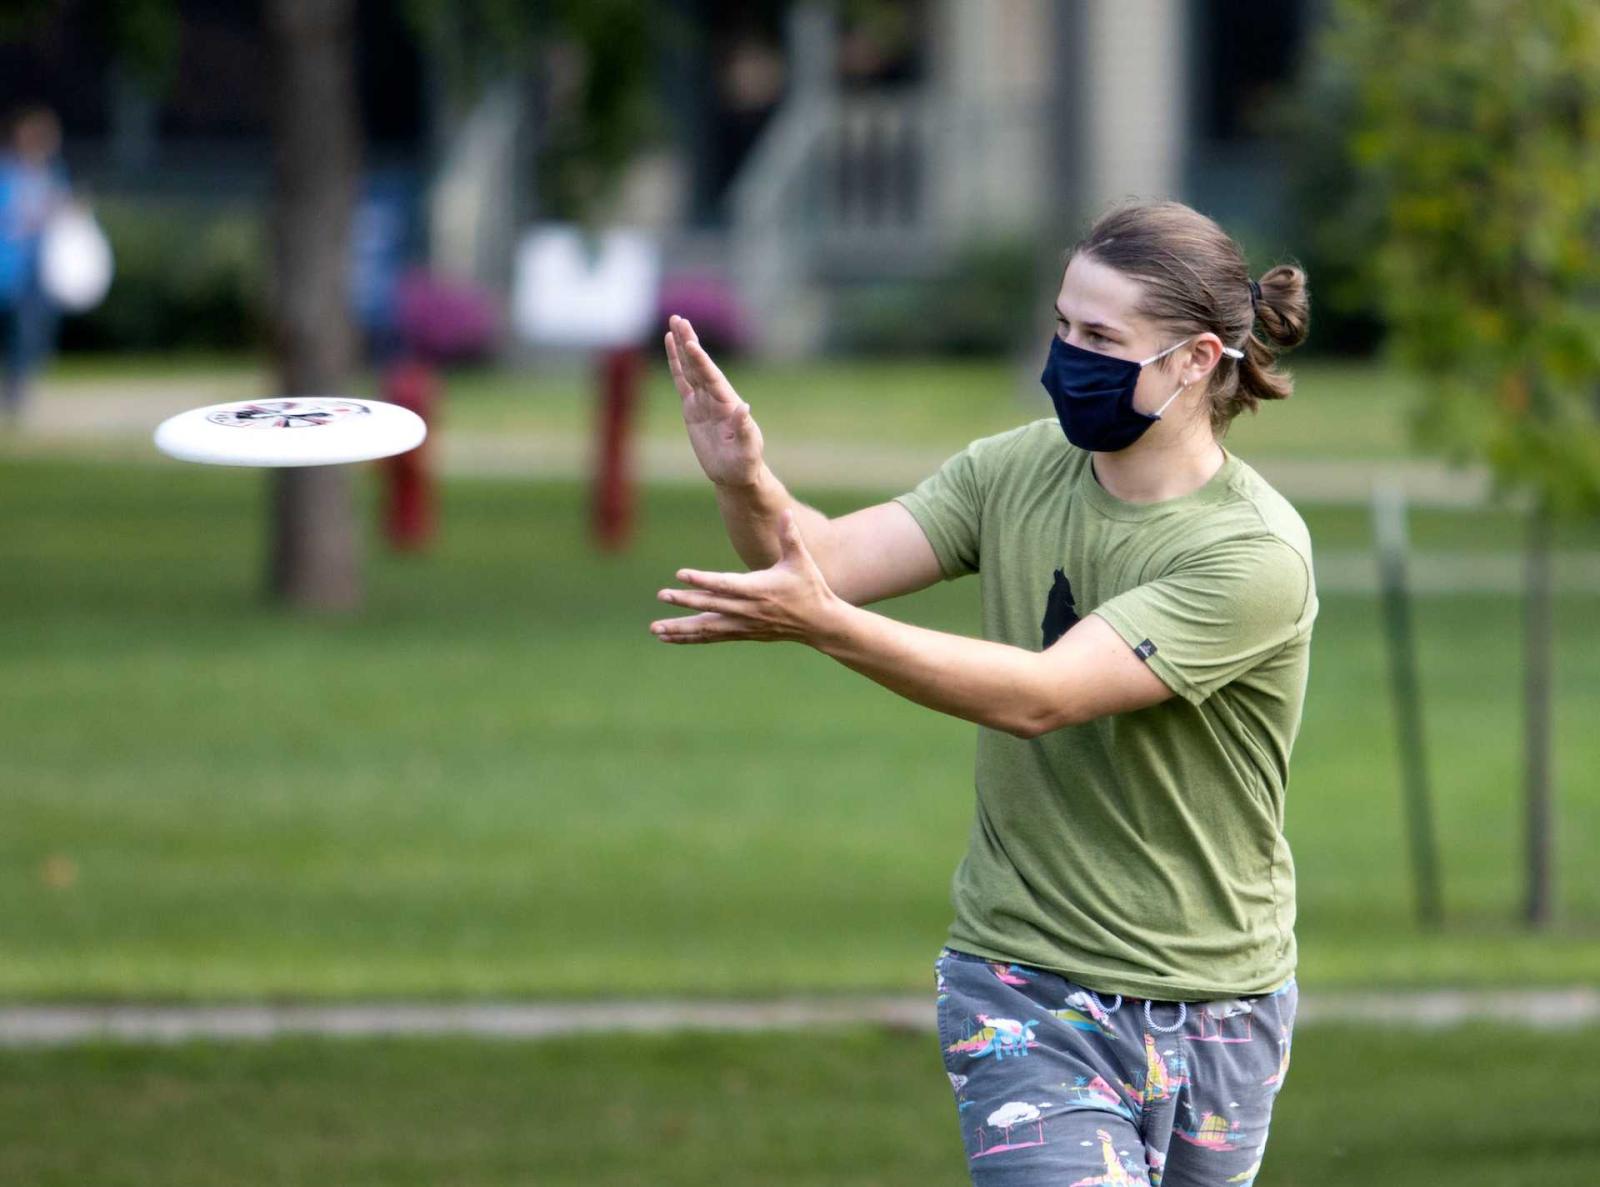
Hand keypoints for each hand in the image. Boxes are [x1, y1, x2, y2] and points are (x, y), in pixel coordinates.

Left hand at [651, 510, 844, 645]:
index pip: (725, 585)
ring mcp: (743, 625)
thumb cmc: (810, 588)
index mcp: (758, 590)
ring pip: (706, 628)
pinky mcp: (741, 633)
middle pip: (710, 606)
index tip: (681, 575)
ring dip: (680, 629)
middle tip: (661, 595)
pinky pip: (710, 636)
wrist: (819, 624)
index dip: (702, 580)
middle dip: (684, 601)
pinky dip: (689, 637)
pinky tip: (669, 637)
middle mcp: (748, 610)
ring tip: (655, 629)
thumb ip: (790, 536)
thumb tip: (786, 511)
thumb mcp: (802, 560)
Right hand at [665, 314, 764, 487]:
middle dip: (689, 342)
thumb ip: (745, 430)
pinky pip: (682, 382)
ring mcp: (703, 400)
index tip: (690, 343)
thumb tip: (744, 407)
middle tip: (679, 318)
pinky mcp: (692, 408)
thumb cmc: (744, 464)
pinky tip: (672, 345)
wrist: (736, 473)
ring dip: (682, 346)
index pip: (712, 378)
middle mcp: (716, 397)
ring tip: (674, 322)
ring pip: (690, 368)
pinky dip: (676, 364)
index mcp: (727, 404)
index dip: (701, 361)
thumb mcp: (748, 451)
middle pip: (699, 365)